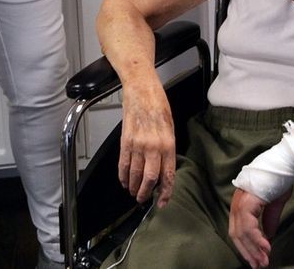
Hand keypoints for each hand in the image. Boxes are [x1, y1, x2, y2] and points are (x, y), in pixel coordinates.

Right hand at [117, 87, 175, 207]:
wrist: (141, 90)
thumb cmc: (159, 105)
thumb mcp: (170, 127)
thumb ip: (167, 148)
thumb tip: (164, 167)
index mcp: (168, 143)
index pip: (167, 175)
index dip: (165, 192)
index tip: (162, 202)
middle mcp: (153, 146)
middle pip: (150, 178)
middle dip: (146, 193)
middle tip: (143, 200)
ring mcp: (138, 144)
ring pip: (135, 174)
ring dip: (134, 187)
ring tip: (134, 193)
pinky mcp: (125, 141)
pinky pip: (123, 164)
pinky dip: (123, 176)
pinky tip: (124, 182)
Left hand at [229, 186, 291, 268]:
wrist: (286, 163)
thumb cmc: (280, 179)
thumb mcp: (274, 203)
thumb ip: (269, 219)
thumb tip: (269, 236)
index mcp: (241, 203)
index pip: (238, 230)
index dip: (246, 246)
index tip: (256, 260)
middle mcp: (237, 202)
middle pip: (236, 234)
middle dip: (248, 252)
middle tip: (259, 265)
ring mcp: (240, 201)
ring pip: (242, 232)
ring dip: (254, 249)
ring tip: (264, 261)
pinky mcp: (248, 201)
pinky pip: (249, 226)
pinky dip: (257, 239)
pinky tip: (266, 248)